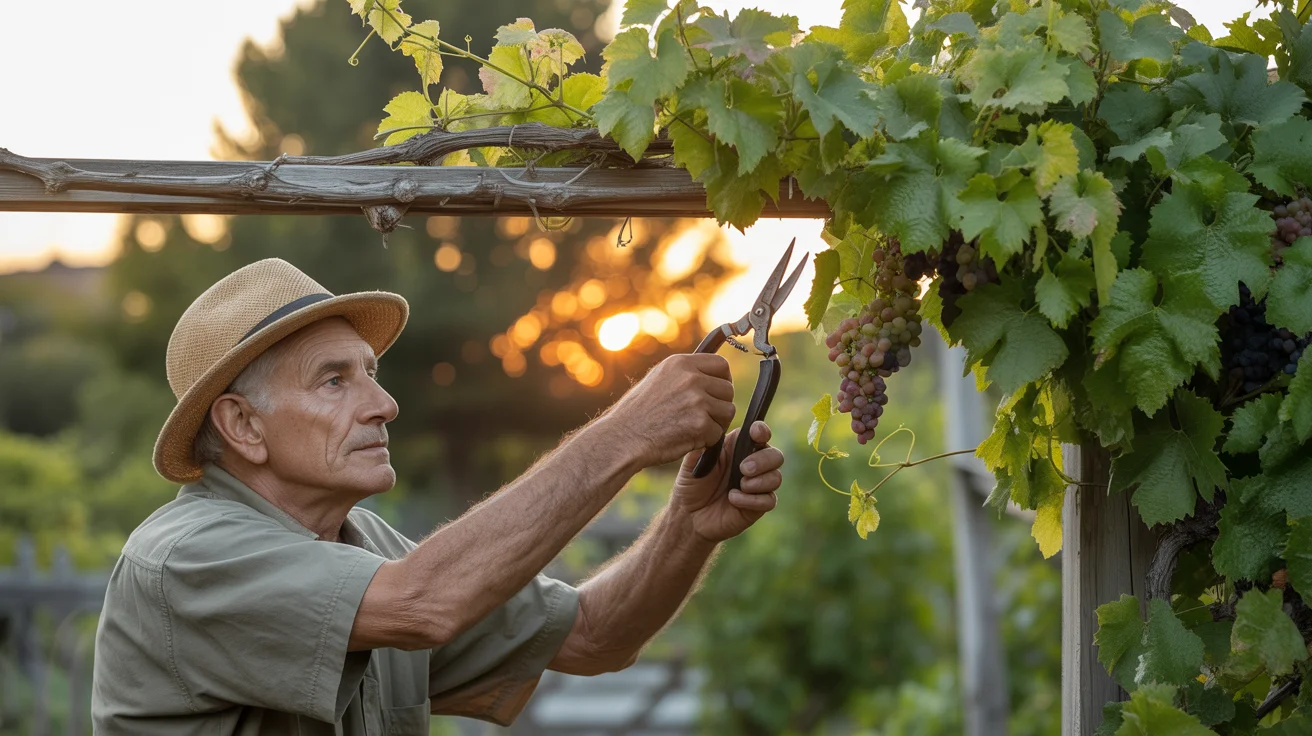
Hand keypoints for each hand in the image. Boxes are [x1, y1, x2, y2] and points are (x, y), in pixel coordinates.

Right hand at [602, 353, 736, 466]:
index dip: (723, 380)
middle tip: (703, 416)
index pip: (721, 364)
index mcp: (680, 364)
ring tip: (693, 428)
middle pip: (728, 389)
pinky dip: (706, 441)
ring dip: (715, 423)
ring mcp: (697, 401)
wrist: (623, 437)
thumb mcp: (658, 379)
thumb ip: (684, 375)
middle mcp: (691, 378)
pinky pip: (718, 433)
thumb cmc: (637, 413)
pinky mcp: (700, 424)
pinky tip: (687, 439)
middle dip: (719, 404)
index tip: (716, 391)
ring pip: (727, 411)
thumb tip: (710, 376)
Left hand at [670, 421, 783, 543]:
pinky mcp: (758, 506)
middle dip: (763, 460)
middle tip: (743, 468)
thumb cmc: (691, 484)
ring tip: (739, 486)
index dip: (762, 431)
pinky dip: (752, 500)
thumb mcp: (692, 462)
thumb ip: (704, 446)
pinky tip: (733, 500)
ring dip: (759, 481)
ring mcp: (757, 486)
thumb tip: (716, 431)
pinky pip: (769, 500)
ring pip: (776, 478)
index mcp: (737, 448)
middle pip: (776, 455)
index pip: (759, 434)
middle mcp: (752, 464)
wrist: (689, 515)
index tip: (755, 433)